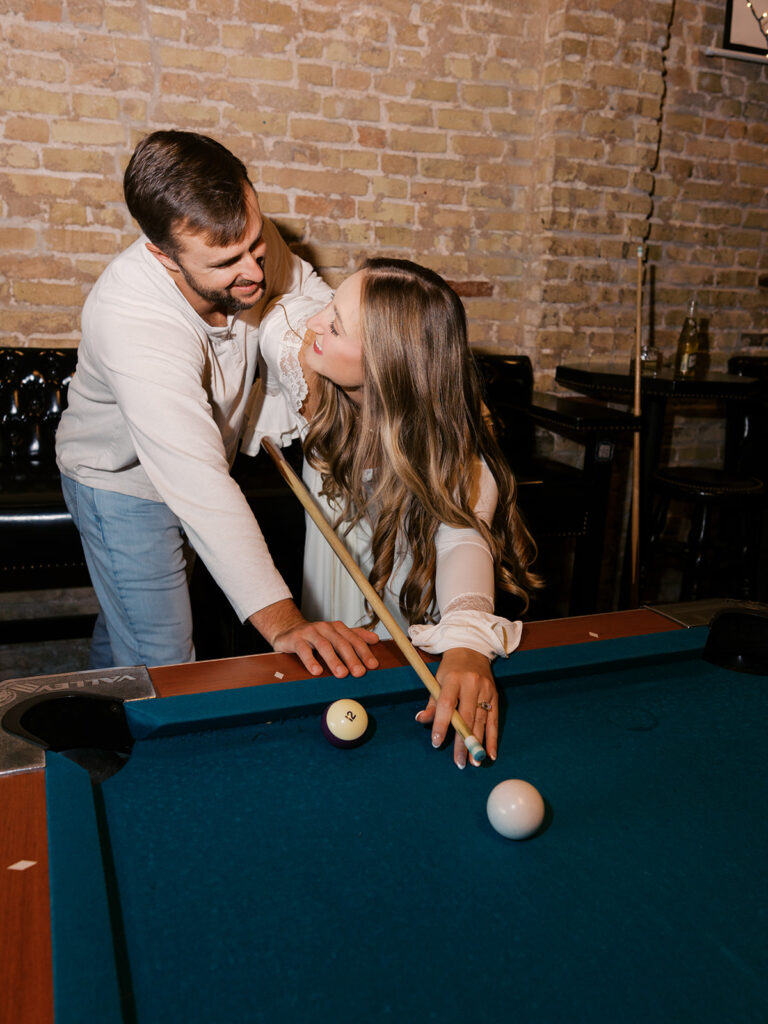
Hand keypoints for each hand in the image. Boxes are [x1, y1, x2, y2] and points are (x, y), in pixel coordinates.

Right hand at [250, 599, 379, 677]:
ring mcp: (310, 632)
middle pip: (341, 643)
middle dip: (352, 658)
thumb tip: (376, 640)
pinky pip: (304, 650)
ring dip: (334, 660)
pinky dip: (310, 661)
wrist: (288, 630)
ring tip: (342, 674)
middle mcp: (325, 628)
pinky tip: (316, 671)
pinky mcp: (296, 639)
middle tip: (359, 673)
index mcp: (337, 628)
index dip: (364, 652)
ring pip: (324, 646)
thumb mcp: (336, 635)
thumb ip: (355, 636)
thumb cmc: (315, 636)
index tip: (373, 665)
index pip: (354, 639)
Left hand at [414, 647, 497, 768]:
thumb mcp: (438, 680)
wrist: (472, 650)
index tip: (436, 742)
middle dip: (463, 742)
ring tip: (474, 762)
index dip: (441, 724)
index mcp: (453, 679)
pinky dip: (493, 738)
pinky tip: (490, 753)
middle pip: (467, 717)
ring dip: (478, 744)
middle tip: (459, 762)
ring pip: (482, 721)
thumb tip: (421, 719)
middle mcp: (472, 684)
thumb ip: (432, 702)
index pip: (447, 704)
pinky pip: (494, 720)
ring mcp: (486, 690)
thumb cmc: (451, 669)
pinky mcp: (496, 696)